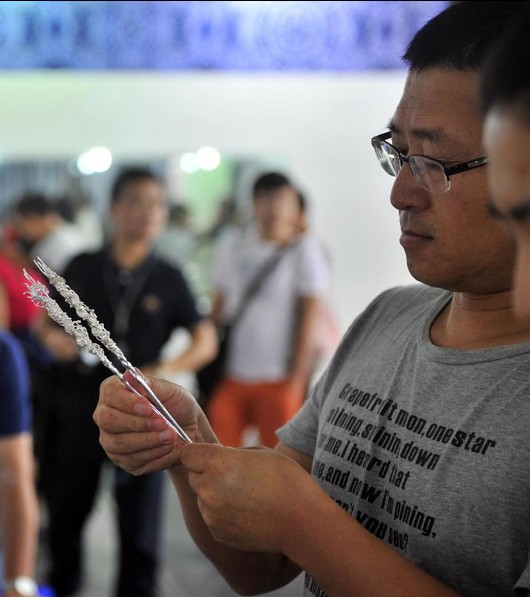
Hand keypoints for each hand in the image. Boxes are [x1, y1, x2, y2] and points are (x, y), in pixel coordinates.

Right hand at [93, 371, 209, 474]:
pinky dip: (153, 453)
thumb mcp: (170, 391)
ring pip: (121, 443)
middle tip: (163, 423)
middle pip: (109, 421)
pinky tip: (167, 447)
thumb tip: (130, 373)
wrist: (190, 431)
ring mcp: (111, 439)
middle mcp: (106, 415)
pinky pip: (132, 459)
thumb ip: (151, 384)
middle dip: (138, 423)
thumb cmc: (177, 406)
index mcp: (115, 392)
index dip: (127, 401)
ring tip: (171, 436)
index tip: (148, 406)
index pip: (110, 393)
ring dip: (149, 440)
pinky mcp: (122, 459)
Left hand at [180, 443, 314, 552]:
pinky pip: (212, 517)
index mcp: (218, 464)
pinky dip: (223, 513)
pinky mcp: (218, 533)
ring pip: (203, 498)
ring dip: (215, 494)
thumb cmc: (285, 480)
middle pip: (194, 476)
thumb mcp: (259, 453)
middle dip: (207, 473)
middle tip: (233, 475)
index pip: (188, 454)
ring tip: (245, 495)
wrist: (301, 520)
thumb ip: (232, 454)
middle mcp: (209, 489)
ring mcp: (212, 515)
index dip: (197, 452)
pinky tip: (247, 511)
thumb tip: (218, 458)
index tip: (207, 454)